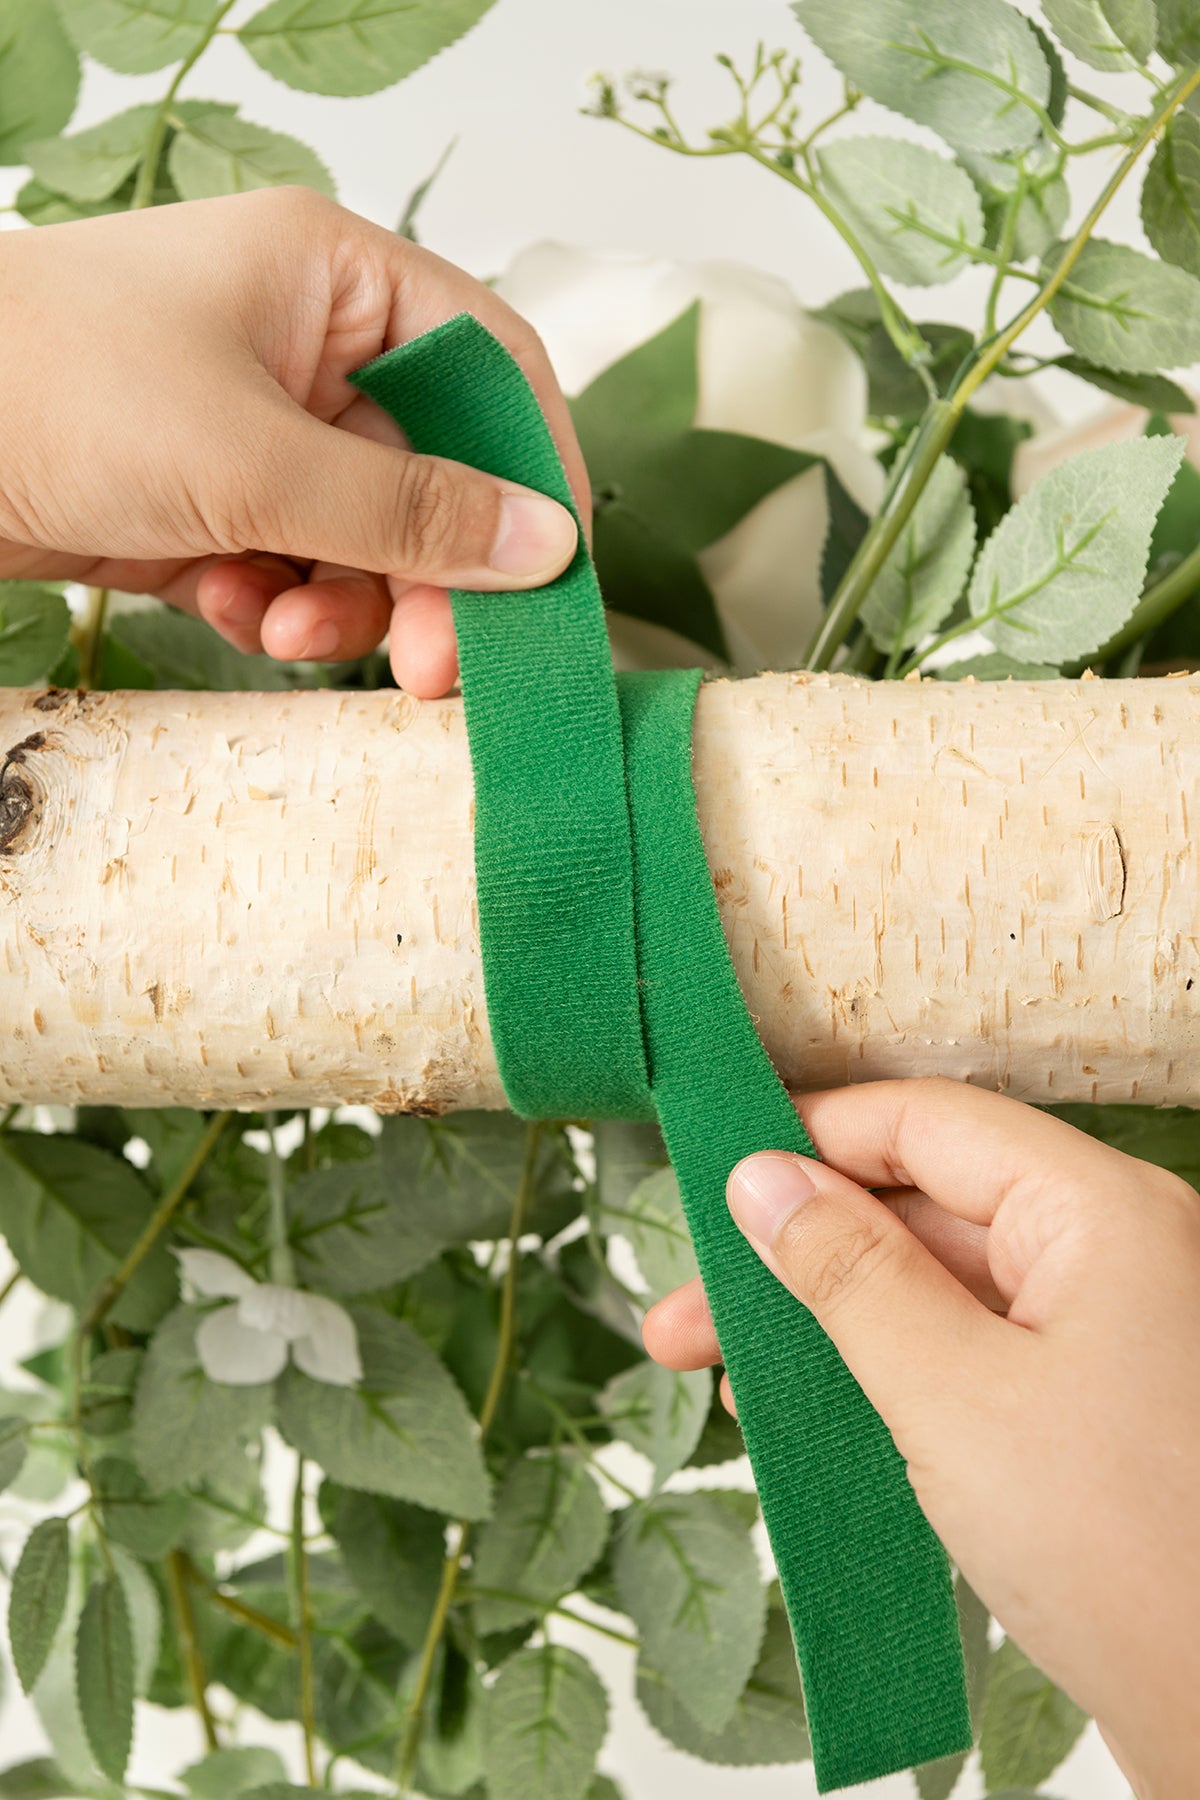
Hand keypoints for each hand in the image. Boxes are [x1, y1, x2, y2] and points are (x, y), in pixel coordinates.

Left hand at [0, 189, 584, 695]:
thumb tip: (549, 548)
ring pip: (363, 538)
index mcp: (332, 280)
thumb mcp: (253, 459)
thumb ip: (409, 512)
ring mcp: (252, 429)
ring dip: (346, 604)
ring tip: (285, 633)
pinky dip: (276, 604)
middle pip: (430, 473)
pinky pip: (292, 567)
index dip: (532, 470)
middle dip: (429, 576)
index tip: (550, 576)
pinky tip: (229, 610)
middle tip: (434, 667)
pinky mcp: (205, 502)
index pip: (487, 364)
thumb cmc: (51, 390)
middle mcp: (302, 348)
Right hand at [643, 1077, 1199, 1799]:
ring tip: (721, 1370)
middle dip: (798, 1253)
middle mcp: (1115, 1251)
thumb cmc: (1118, 1550)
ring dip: (830, 1320)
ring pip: (941, 1285)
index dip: (813, 1139)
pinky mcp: (1095, 1405)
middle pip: (926, 1206)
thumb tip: (762, 1179)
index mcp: (1101, 1212)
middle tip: (687, 1313)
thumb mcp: (949, 1393)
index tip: (713, 1176)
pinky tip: (805, 1408)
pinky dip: (887, 1369)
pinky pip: (973, 1349)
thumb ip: (849, 1272)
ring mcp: (1110, 1331)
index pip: (929, 1124)